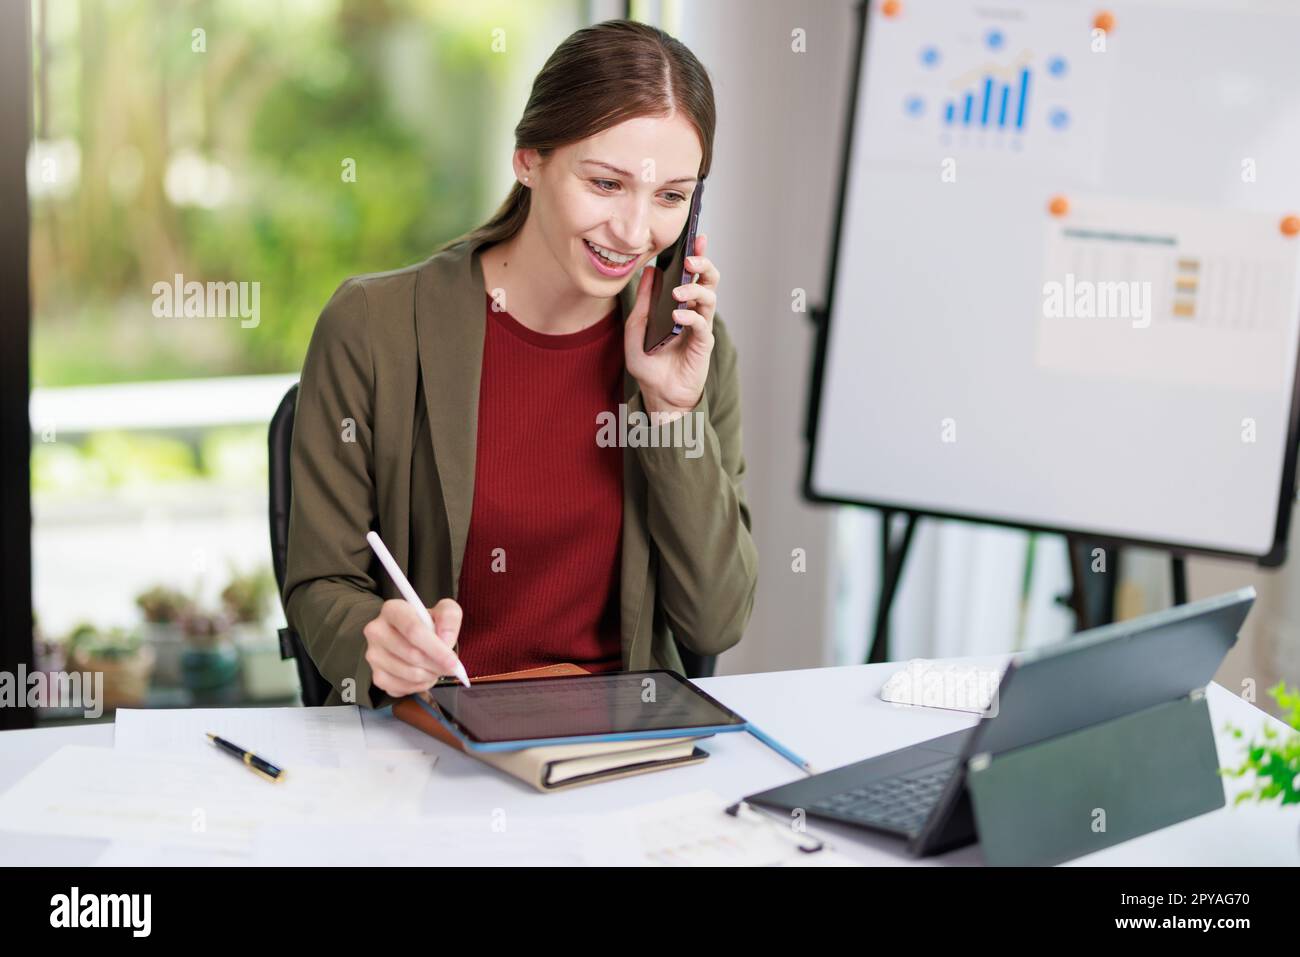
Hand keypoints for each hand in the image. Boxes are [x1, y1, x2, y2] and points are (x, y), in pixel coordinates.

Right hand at [362, 597, 462, 696]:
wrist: (412, 638)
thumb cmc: (428, 623)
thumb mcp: (444, 611)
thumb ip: (449, 617)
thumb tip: (445, 639)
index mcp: (392, 610)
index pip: (413, 631)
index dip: (436, 649)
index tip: (453, 662)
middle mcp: (376, 631)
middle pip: (412, 655)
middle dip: (437, 665)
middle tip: (451, 667)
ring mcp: (373, 655)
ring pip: (409, 674)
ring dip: (430, 675)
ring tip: (437, 668)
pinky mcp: (377, 676)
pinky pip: (403, 688)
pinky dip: (420, 686)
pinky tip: (425, 675)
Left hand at [624, 233, 719, 416]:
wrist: (658, 394)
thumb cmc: (650, 364)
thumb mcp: (636, 328)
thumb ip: (643, 302)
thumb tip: (648, 272)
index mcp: (681, 305)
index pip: (692, 275)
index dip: (697, 255)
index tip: (697, 238)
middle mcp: (693, 312)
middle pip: (708, 280)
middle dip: (703, 265)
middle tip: (691, 260)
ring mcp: (699, 327)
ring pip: (710, 297)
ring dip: (694, 290)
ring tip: (678, 293)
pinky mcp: (702, 344)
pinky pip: (702, 324)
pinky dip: (690, 317)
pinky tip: (677, 317)